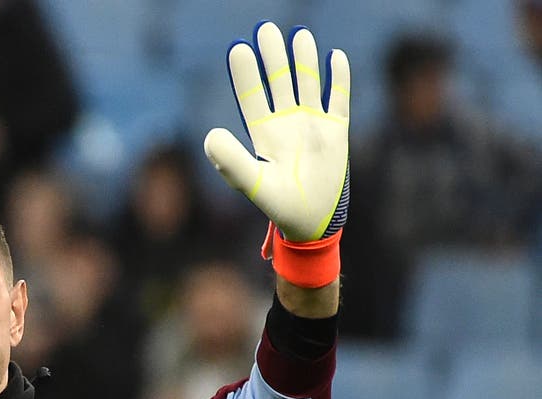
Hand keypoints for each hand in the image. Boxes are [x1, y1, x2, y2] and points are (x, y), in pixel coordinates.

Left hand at [204, 22, 349, 241]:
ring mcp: (311, 124)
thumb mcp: (252, 183)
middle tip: (264, 28)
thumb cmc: (278, 205)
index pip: (251, 96)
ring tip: (297, 34)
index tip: (237, 48)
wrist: (311, 222)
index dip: (245, 74)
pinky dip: (338, 79)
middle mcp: (286, 123)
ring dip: (303, 60)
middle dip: (272, 56)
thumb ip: (231, 161)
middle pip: (278, 81)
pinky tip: (334, 56)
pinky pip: (338, 99)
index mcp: (263, 133)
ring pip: (307, 83)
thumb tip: (209, 135)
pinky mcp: (336, 131)